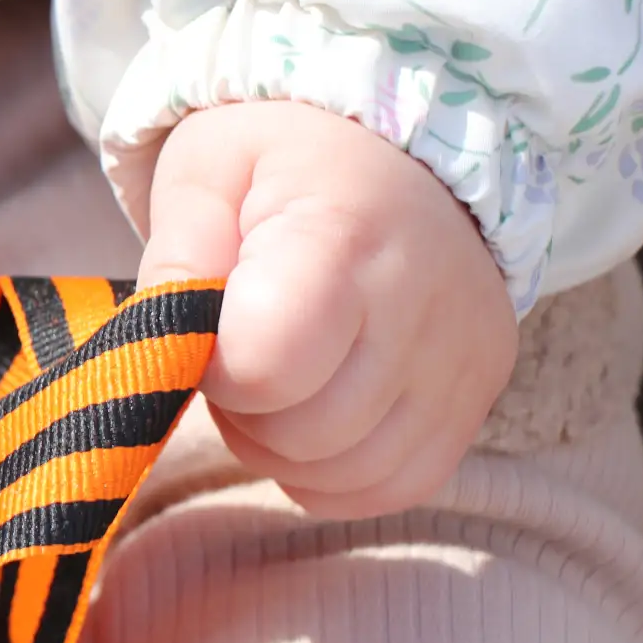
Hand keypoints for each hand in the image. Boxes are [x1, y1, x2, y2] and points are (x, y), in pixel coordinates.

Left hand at [137, 100, 516, 518]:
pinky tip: (318, 407)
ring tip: (282, 372)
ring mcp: (461, 365)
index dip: (215, 363)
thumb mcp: (206, 171)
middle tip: (241, 347)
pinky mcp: (476, 405)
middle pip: (302, 433)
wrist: (404, 155)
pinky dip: (334, 470)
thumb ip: (175, 255)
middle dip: (246, 408)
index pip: (265, 364)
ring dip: (284, 445)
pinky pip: (392, 487)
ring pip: (345, 474)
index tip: (212, 323)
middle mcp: (422, 307)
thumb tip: (166, 343)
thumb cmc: (284, 164)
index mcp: (344, 236)